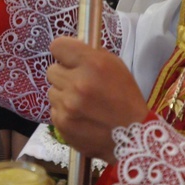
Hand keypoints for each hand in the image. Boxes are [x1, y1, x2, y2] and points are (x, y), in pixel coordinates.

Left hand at [47, 37, 148, 163]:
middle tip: (80, 85)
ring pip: (52, 90)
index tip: (68, 59)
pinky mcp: (61, 123)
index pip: (58, 46)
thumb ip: (90, 55)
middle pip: (52, 70)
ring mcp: (67, 105)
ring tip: (82, 104)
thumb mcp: (116, 67)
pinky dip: (64, 112)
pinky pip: (54, 109)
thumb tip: (68, 50)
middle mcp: (77, 83)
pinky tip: (80, 117)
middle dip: (65, 75)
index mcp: (93, 64)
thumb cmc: (125, 98)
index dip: (63, 52)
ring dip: (64, 95)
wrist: (133, 138)